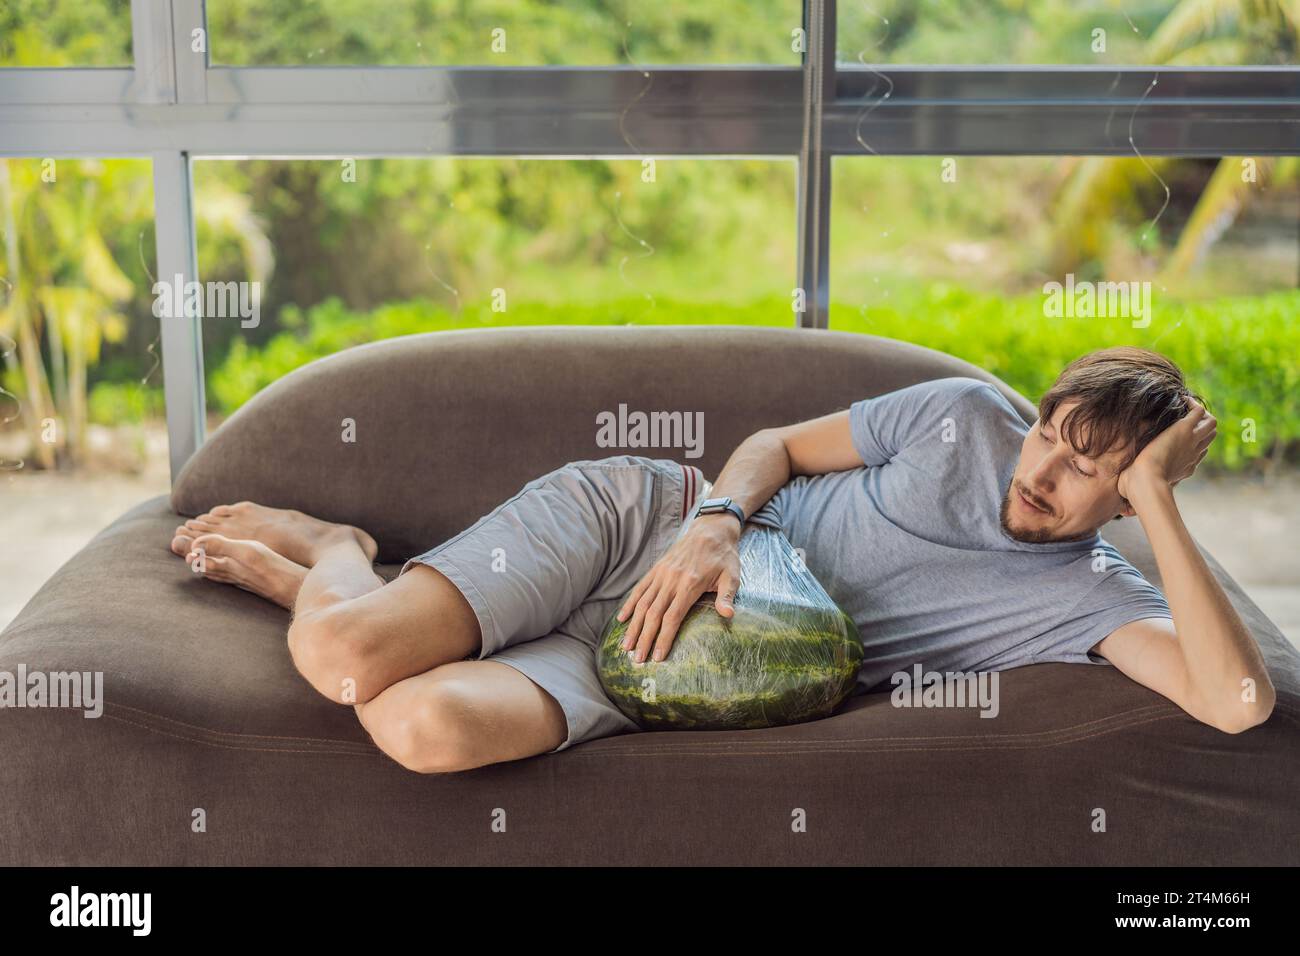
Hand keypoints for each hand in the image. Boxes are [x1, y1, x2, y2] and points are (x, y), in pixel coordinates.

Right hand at [615, 515, 742, 663]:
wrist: (711, 528)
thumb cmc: (724, 555)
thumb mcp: (732, 574)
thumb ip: (727, 595)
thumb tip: (728, 614)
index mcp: (690, 584)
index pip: (672, 617)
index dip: (663, 638)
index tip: (657, 657)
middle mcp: (672, 580)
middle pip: (654, 614)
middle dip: (644, 639)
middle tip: (637, 659)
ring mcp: (662, 574)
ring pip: (643, 603)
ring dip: (633, 626)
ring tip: (626, 646)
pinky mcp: (657, 568)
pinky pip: (640, 588)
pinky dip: (630, 604)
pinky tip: (622, 619)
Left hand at [1117, 397, 1215, 502]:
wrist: (1146, 483)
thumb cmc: (1137, 491)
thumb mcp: (1138, 489)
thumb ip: (1134, 495)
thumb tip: (1124, 512)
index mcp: (1183, 469)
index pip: (1196, 455)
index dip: (1190, 446)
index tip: (1176, 438)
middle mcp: (1192, 455)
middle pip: (1207, 439)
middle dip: (1199, 428)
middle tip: (1182, 419)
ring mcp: (1191, 442)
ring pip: (1210, 425)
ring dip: (1200, 415)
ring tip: (1184, 408)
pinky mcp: (1185, 430)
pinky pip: (1200, 411)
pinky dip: (1192, 403)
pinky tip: (1179, 399)